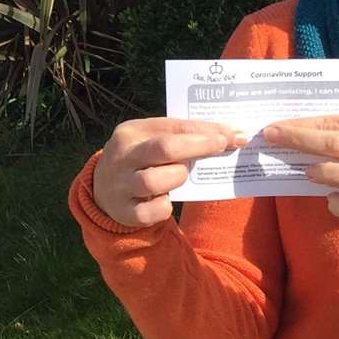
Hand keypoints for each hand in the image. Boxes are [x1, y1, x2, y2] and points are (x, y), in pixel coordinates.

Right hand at [92, 118, 248, 227]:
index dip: (205, 131)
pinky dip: (164, 208)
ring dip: (177, 178)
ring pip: (154, 181)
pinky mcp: (124, 211)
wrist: (105, 190)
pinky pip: (151, 212)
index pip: (172, 127)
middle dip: (199, 147)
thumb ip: (183, 136)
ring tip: (180, 176)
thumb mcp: (152, 140)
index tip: (233, 135)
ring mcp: (120, 185)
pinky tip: (166, 201)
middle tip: (223, 147)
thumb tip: (230, 136)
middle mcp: (122, 156)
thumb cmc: (142, 160)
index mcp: (130, 132)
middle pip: (164, 149)